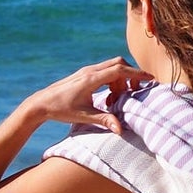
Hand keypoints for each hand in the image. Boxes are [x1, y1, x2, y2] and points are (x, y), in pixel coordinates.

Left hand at [24, 58, 152, 135]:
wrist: (42, 103)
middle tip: (133, 92)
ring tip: (115, 100)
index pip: (120, 70)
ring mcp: (87, 71)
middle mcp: (90, 71)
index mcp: (91, 79)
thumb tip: (121, 129)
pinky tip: (108, 98)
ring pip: (112, 67)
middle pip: (119, 63)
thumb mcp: (84, 117)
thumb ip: (104, 120)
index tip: (150, 79)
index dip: (137, 74)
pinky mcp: (85, 74)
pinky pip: (105, 72)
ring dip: (120, 80)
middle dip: (131, 75)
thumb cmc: (62, 110)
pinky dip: (112, 81)